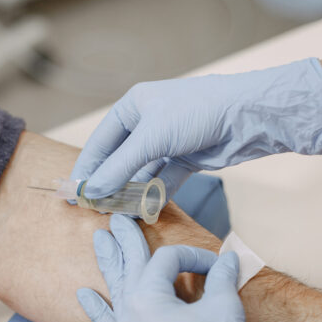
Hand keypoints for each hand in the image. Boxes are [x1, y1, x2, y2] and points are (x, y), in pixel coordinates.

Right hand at [71, 58, 321, 199]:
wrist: (248, 115)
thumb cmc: (196, 112)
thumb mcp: (151, 138)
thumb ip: (120, 168)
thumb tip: (91, 192)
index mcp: (133, 108)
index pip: (100, 143)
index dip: (86, 168)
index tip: (73, 192)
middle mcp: (148, 124)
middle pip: (119, 160)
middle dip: (108, 184)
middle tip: (94, 208)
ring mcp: (167, 142)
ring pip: (141, 173)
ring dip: (130, 193)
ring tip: (116, 213)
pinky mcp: (186, 159)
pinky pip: (163, 180)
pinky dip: (154, 195)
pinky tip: (144, 210)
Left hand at [77, 215, 289, 321]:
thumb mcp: (224, 310)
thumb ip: (222, 278)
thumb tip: (229, 258)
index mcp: (149, 298)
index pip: (167, 261)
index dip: (193, 257)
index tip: (216, 266)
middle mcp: (129, 313)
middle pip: (130, 265)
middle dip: (127, 239)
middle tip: (117, 218)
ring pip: (113, 289)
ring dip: (108, 263)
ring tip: (98, 240)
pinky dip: (95, 308)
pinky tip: (82, 294)